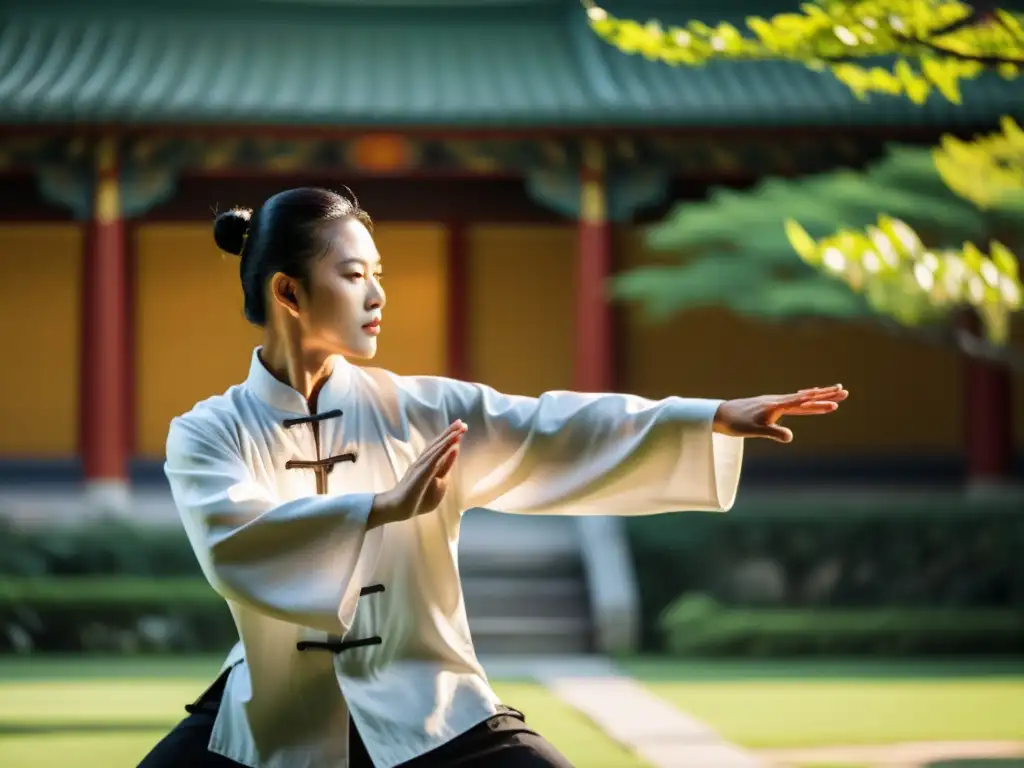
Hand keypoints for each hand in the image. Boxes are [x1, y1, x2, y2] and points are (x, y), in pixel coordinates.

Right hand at [368, 420, 467, 528]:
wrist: (399, 509)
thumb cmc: (418, 499)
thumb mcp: (438, 482)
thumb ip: (446, 467)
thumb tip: (454, 451)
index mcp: (428, 463)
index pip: (440, 447)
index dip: (450, 436)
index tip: (461, 426)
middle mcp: (424, 461)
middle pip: (438, 444)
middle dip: (450, 432)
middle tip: (462, 422)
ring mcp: (421, 466)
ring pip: (436, 448)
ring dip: (448, 437)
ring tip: (458, 428)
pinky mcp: (420, 473)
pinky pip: (433, 459)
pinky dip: (442, 449)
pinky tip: (451, 442)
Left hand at [713, 384, 848, 442]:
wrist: (720, 414)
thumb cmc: (736, 423)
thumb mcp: (754, 430)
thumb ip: (773, 432)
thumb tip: (790, 437)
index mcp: (776, 405)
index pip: (802, 403)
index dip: (818, 404)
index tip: (835, 404)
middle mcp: (778, 400)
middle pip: (806, 397)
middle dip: (826, 395)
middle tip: (845, 391)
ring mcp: (774, 401)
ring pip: (801, 397)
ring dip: (818, 394)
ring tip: (834, 390)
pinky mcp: (771, 404)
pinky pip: (793, 399)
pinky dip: (804, 396)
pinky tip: (807, 396)